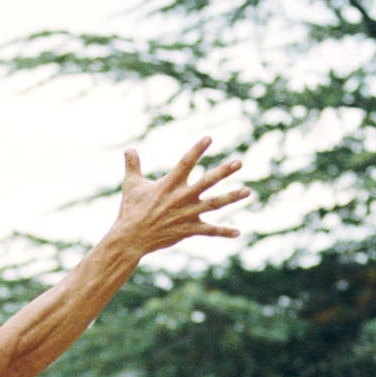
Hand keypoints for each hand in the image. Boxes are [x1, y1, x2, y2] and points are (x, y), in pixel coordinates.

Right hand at [109, 139, 247, 257]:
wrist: (131, 238)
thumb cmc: (131, 210)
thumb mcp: (131, 185)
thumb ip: (132, 165)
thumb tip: (128, 149)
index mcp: (169, 184)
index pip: (186, 162)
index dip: (197, 150)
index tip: (209, 138)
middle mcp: (182, 197)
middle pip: (207, 181)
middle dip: (224, 171)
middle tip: (239, 162)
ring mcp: (187, 214)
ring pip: (214, 204)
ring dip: (231, 197)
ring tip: (247, 191)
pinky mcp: (188, 230)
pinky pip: (209, 231)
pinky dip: (223, 232)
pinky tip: (237, 232)